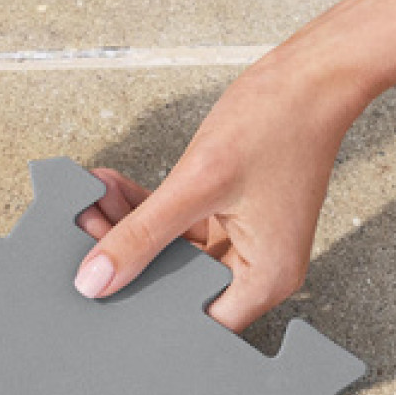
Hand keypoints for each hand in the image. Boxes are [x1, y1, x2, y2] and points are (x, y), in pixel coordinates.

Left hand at [74, 53, 363, 330]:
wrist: (310, 74)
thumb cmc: (277, 124)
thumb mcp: (196, 183)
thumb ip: (143, 234)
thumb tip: (96, 278)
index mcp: (263, 278)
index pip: (192, 321)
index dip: (143, 310)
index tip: (100, 289)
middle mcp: (255, 266)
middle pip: (177, 284)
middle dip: (128, 257)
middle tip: (84, 232)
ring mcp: (242, 239)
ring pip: (171, 250)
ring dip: (130, 226)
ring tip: (91, 203)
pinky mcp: (229, 212)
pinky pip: (178, 222)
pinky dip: (146, 207)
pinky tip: (111, 188)